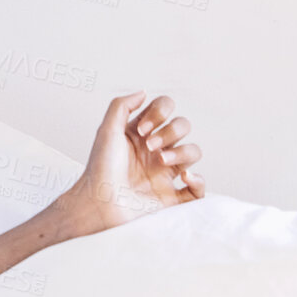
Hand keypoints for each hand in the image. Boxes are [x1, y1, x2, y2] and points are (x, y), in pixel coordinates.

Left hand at [56, 91, 205, 235]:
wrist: (98, 204)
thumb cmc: (99, 169)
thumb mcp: (106, 131)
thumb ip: (121, 106)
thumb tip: (143, 93)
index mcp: (139, 135)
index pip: (164, 110)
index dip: (160, 113)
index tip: (141, 128)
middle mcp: (153, 152)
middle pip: (182, 127)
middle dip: (171, 131)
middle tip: (149, 146)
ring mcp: (164, 175)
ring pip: (193, 152)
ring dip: (182, 152)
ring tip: (161, 161)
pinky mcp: (171, 199)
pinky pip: (198, 189)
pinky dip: (198, 180)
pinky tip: (185, 177)